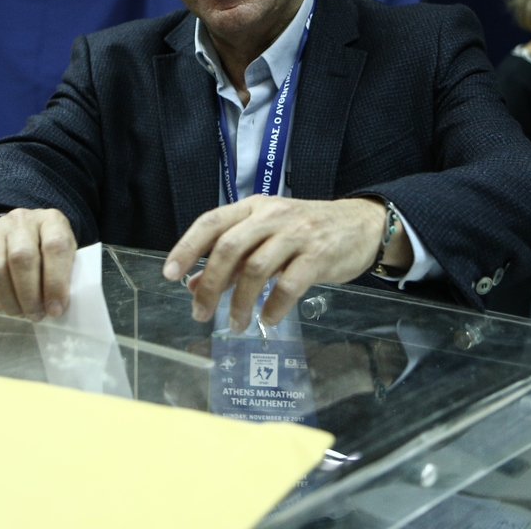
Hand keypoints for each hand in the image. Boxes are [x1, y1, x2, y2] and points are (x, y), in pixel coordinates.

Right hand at [0, 208, 75, 320]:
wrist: (18, 230)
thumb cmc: (47, 248)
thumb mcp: (66, 253)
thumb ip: (65, 275)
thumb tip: (56, 308)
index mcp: (51, 220)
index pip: (55, 246)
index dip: (55, 282)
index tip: (55, 309)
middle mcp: (20, 220)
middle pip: (21, 258)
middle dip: (29, 295)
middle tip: (35, 315)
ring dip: (7, 300)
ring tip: (19, 313)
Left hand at [162, 196, 411, 331]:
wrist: (361, 224)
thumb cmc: (307, 232)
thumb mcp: (266, 236)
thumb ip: (232, 257)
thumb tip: (193, 283)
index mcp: (254, 207)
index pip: (212, 222)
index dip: (187, 247)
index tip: (170, 274)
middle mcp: (272, 216)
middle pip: (229, 247)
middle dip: (210, 284)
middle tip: (199, 312)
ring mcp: (296, 234)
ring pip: (256, 268)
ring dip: (239, 302)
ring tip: (234, 324)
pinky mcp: (319, 255)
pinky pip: (288, 285)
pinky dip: (273, 306)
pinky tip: (267, 320)